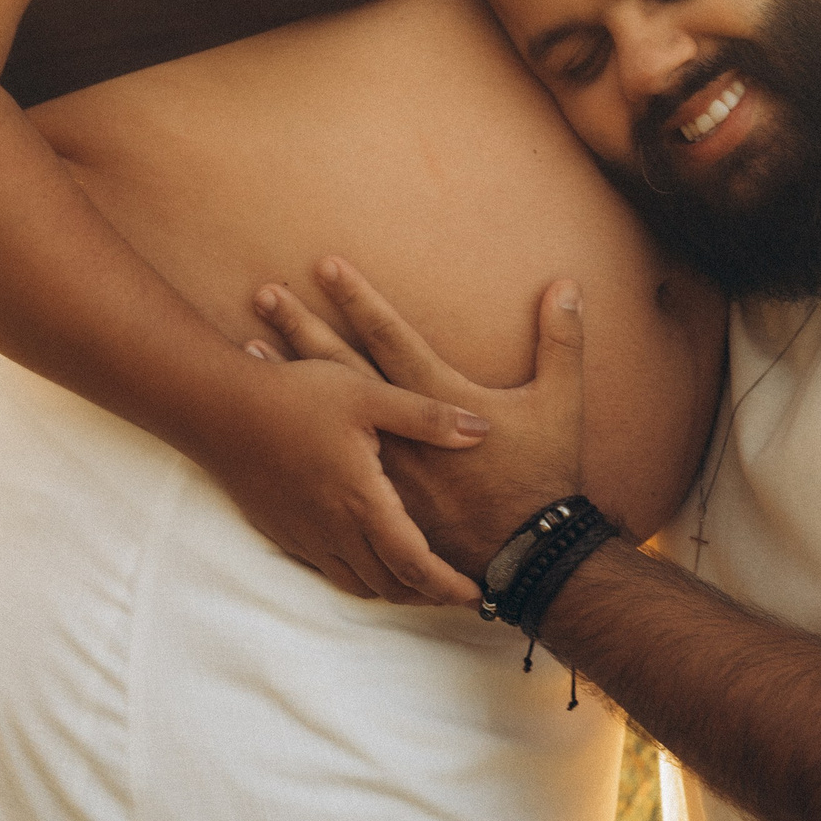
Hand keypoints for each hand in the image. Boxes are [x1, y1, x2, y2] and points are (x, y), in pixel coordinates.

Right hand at [194, 347, 489, 606]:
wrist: (219, 408)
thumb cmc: (296, 395)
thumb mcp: (369, 395)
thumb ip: (427, 416)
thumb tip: (482, 429)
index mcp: (362, 501)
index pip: (414, 564)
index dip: (449, 586)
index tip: (479, 595)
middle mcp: (334, 529)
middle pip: (390, 585)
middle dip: (429, 595)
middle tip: (459, 592)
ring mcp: (305, 535)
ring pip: (357, 584)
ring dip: (393, 588)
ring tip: (421, 581)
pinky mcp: (284, 531)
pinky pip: (328, 570)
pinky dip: (358, 575)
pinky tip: (369, 558)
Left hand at [252, 257, 586, 578]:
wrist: (526, 555)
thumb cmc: (542, 476)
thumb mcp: (561, 402)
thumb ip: (562, 340)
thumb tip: (568, 285)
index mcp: (438, 399)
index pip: (389, 334)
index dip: (358, 297)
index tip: (326, 265)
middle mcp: (398, 431)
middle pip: (340, 366)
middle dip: (303, 325)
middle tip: (265, 293)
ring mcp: (382, 465)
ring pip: (324, 411)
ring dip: (289, 375)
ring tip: (252, 344)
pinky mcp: (376, 498)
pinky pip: (324, 458)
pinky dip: (297, 435)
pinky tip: (272, 420)